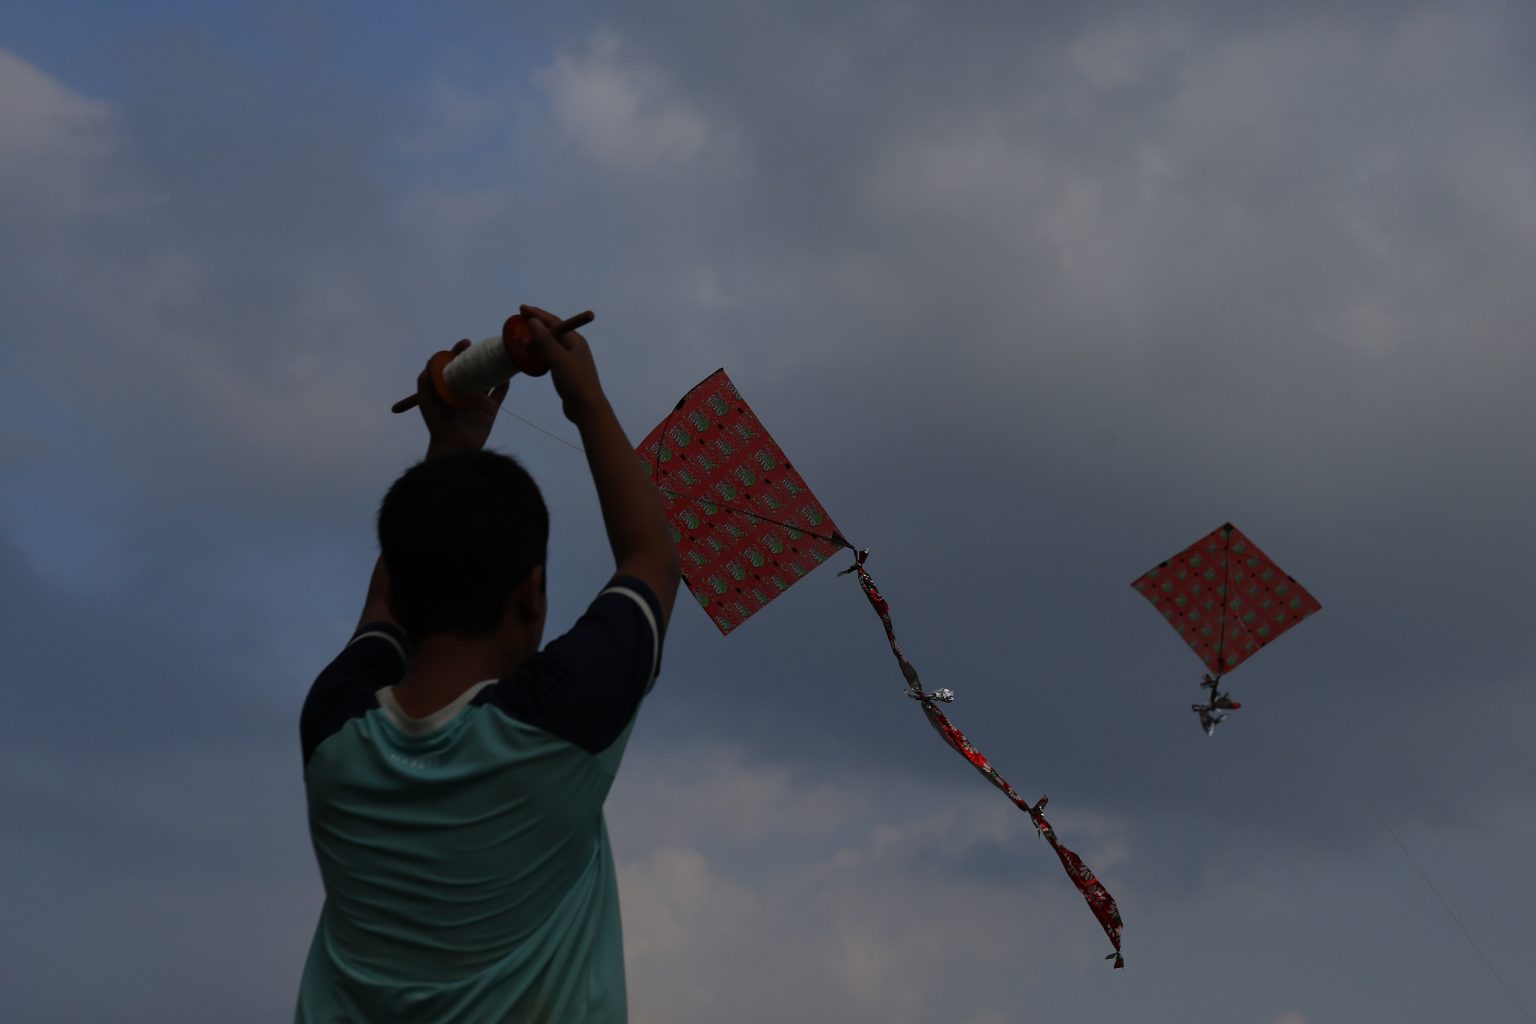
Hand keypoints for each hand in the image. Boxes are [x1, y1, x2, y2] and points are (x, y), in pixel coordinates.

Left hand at [416, 339, 509, 454]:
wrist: (455, 446)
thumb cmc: (437, 423)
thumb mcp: (426, 399)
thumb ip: (426, 379)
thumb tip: (434, 358)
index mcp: (448, 388)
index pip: (453, 365)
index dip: (457, 352)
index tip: (463, 343)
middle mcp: (463, 392)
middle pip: (471, 368)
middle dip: (474, 355)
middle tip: (478, 346)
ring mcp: (478, 400)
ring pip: (487, 378)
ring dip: (491, 366)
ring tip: (495, 355)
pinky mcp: (490, 409)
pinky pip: (499, 393)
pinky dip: (504, 383)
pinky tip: (505, 373)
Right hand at [520, 304, 607, 423]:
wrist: (586, 407)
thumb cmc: (574, 381)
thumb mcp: (558, 359)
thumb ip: (545, 340)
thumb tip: (533, 321)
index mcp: (575, 341)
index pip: (554, 322)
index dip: (537, 314)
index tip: (522, 308)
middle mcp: (574, 347)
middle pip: (553, 330)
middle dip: (536, 324)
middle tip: (520, 318)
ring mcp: (570, 359)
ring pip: (551, 344)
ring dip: (537, 338)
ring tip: (522, 335)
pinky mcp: (566, 371)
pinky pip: (550, 355)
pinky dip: (540, 351)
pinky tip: (531, 353)